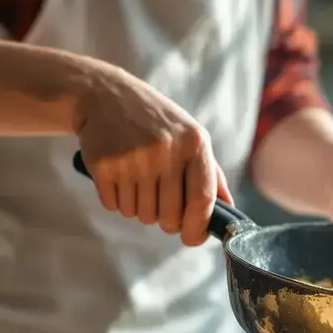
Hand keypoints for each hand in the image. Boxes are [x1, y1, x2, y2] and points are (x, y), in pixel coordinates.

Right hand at [73, 62, 231, 245]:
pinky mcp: (105, 165)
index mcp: (194, 143)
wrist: (105, 95)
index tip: (191, 237)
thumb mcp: (191, 136)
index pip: (202, 200)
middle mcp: (165, 150)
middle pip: (170, 216)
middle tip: (159, 203)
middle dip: (166, 221)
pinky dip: (117, 201)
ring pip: (142, 215)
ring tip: (137, 180)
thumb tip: (228, 212)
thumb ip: (211, 174)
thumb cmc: (156, 122)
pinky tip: (119, 177)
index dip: (198, 227)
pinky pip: (116, 207)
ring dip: (140, 208)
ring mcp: (133, 158)